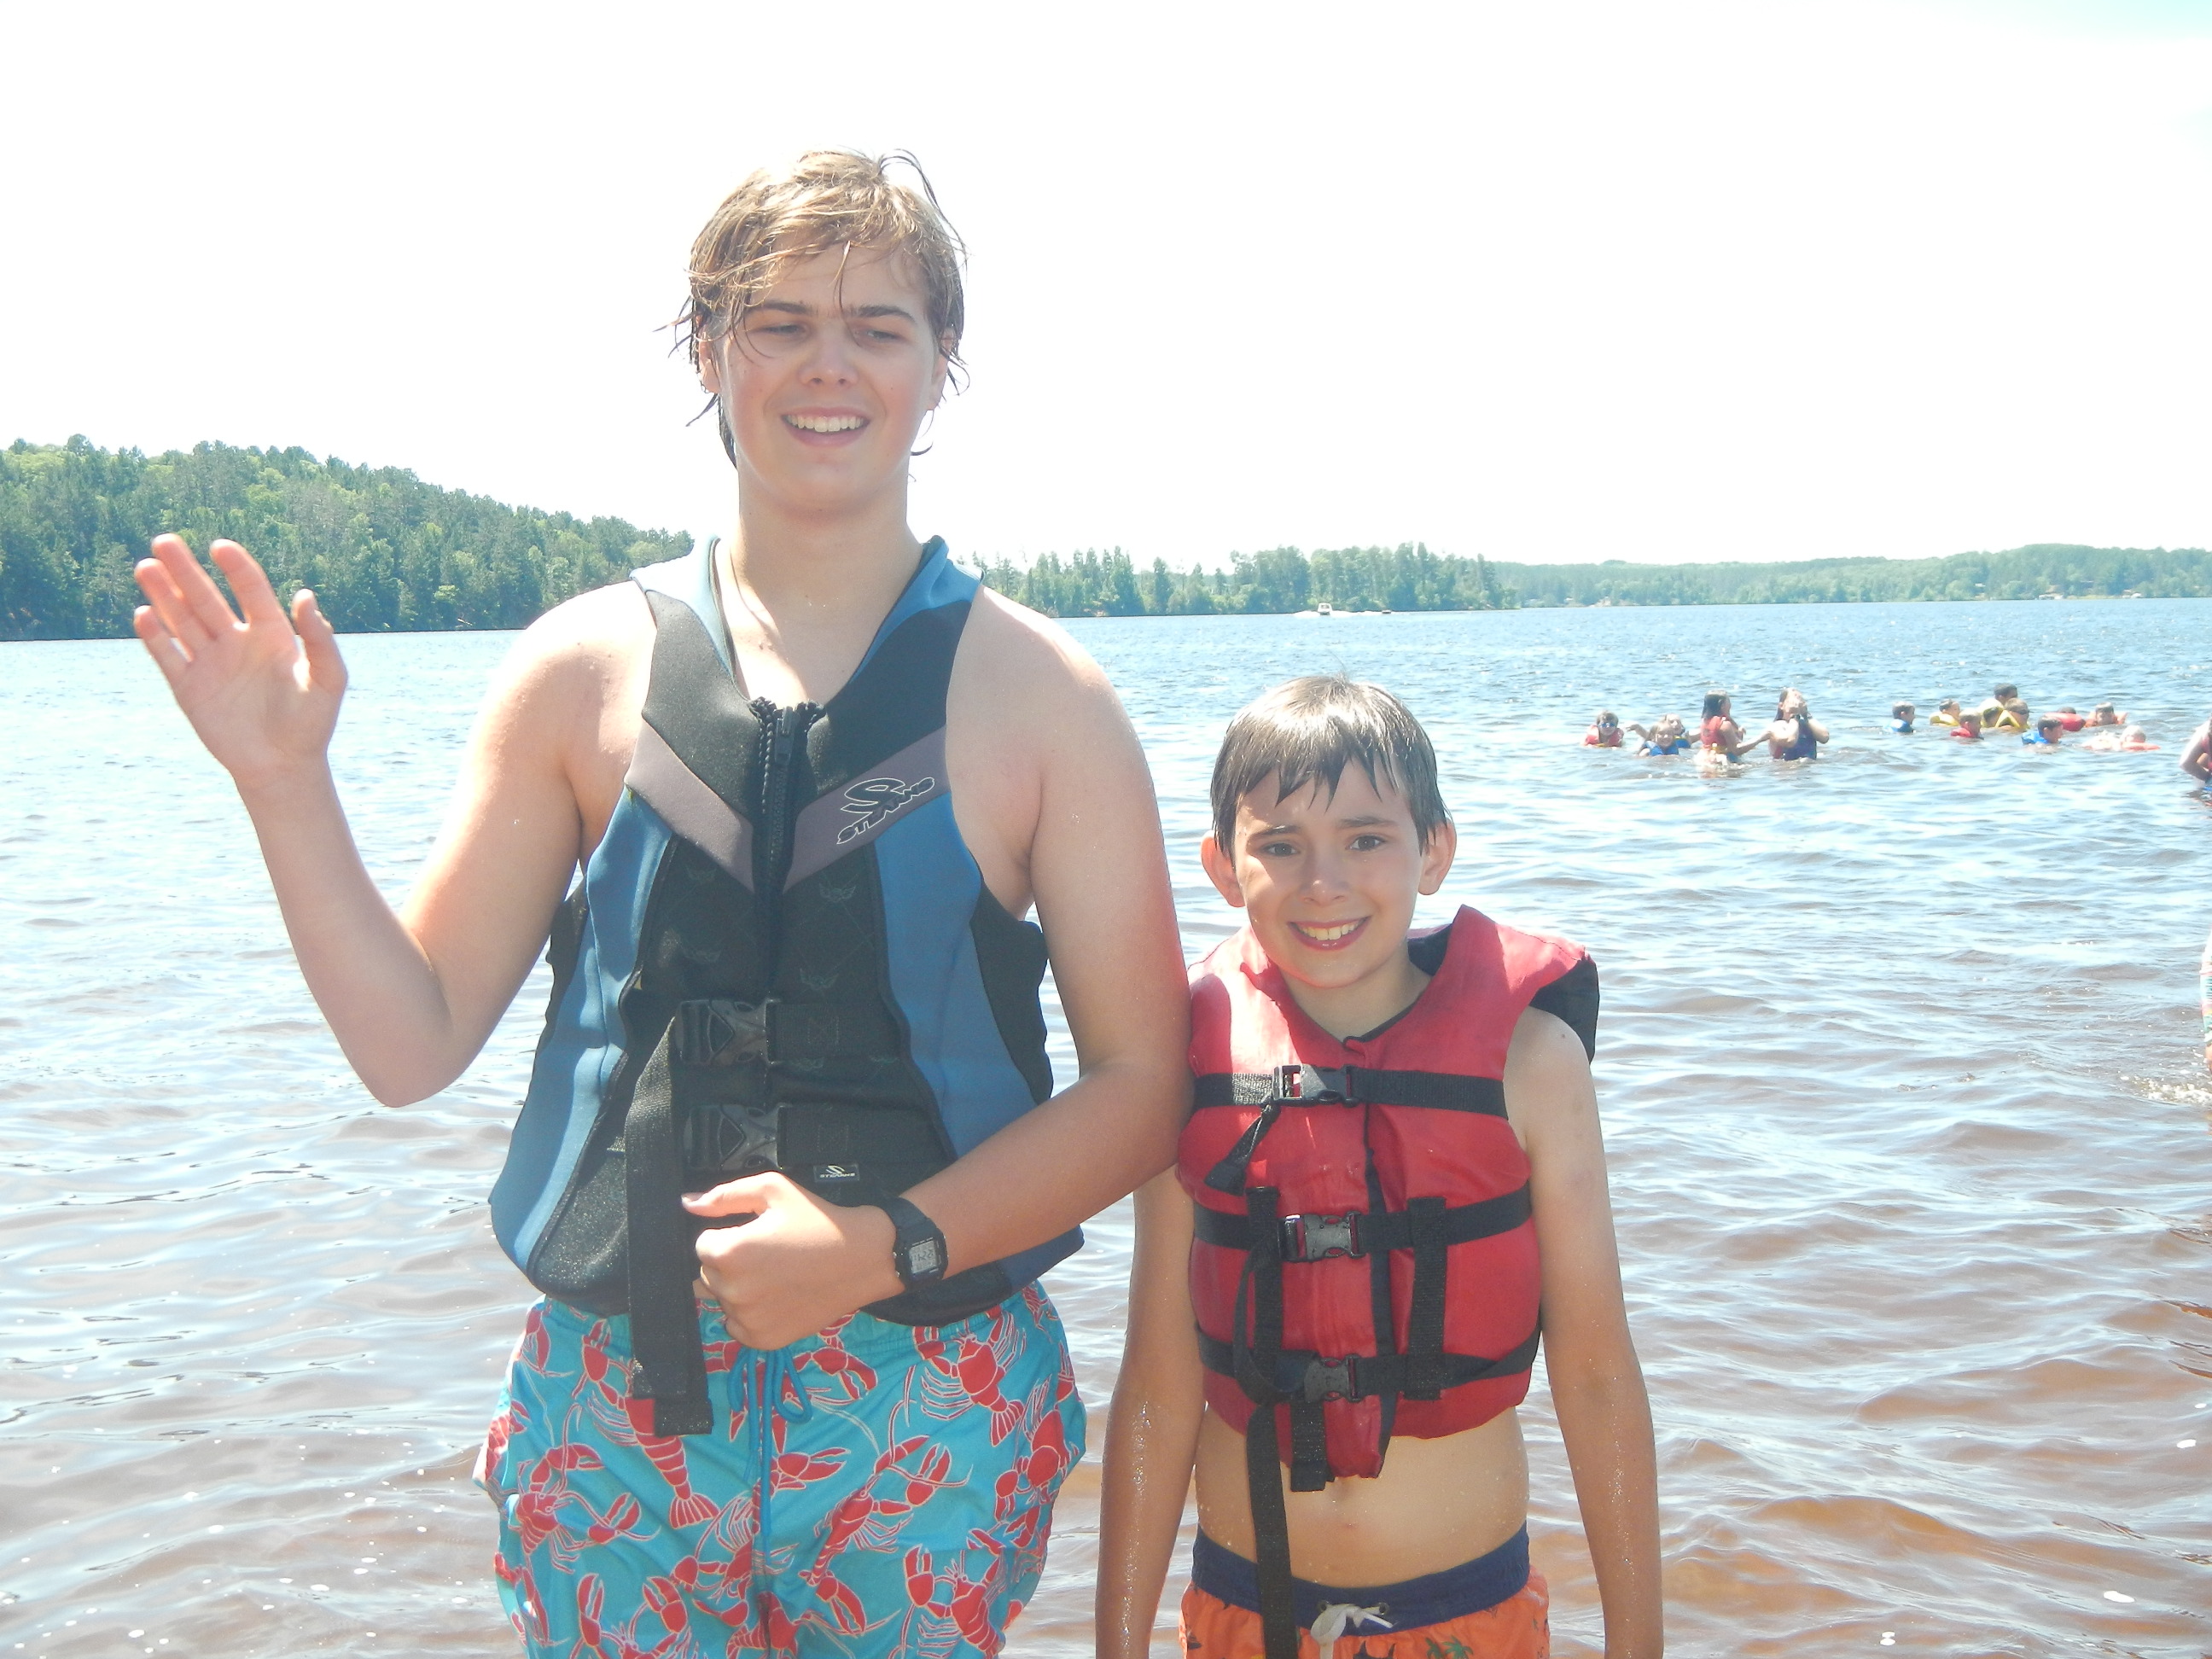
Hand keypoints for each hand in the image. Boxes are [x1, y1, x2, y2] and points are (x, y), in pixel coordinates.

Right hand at [133, 535, 345, 791]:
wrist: (283, 766)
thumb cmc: (311, 723)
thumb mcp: (328, 680)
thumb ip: (318, 639)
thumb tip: (304, 595)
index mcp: (271, 635)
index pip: (250, 591)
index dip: (236, 568)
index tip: (219, 547)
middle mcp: (237, 642)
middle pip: (205, 598)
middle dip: (185, 571)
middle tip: (164, 541)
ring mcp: (210, 663)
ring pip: (181, 621)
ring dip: (163, 595)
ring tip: (146, 566)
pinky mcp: (188, 688)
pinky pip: (168, 656)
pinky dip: (155, 636)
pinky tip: (144, 614)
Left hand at [685, 1174, 900, 1348]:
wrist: (863, 1258)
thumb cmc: (817, 1219)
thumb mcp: (773, 1190)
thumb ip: (724, 1196)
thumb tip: (687, 1203)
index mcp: (729, 1252)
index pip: (702, 1245)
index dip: (728, 1235)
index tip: (755, 1234)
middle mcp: (731, 1291)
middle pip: (708, 1274)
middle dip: (729, 1263)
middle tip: (767, 1254)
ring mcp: (746, 1320)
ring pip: (722, 1300)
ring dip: (738, 1289)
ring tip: (774, 1276)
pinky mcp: (762, 1339)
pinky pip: (737, 1326)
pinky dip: (750, 1314)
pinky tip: (777, 1297)